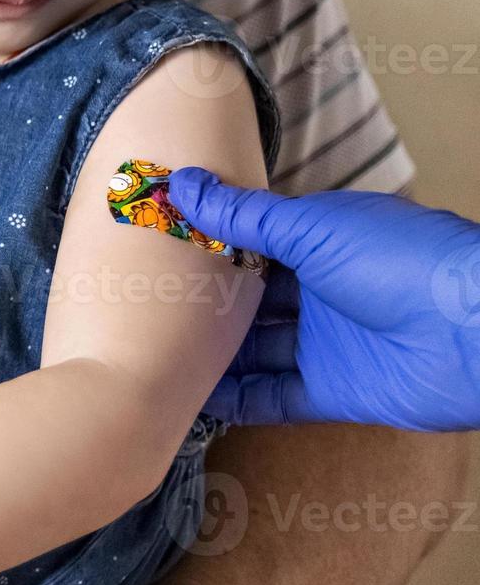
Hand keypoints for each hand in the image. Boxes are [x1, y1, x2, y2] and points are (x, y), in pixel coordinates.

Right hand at [169, 167, 479, 430]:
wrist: (476, 333)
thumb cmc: (403, 261)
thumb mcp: (314, 227)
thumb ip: (244, 215)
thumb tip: (180, 185)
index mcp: (322, 243)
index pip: (251, 245)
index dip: (206, 248)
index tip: (152, 249)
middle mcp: (321, 293)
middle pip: (249, 303)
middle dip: (200, 305)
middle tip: (138, 308)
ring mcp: (326, 344)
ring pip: (254, 352)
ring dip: (209, 355)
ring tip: (148, 353)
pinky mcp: (333, 392)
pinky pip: (272, 398)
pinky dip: (234, 400)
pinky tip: (188, 397)